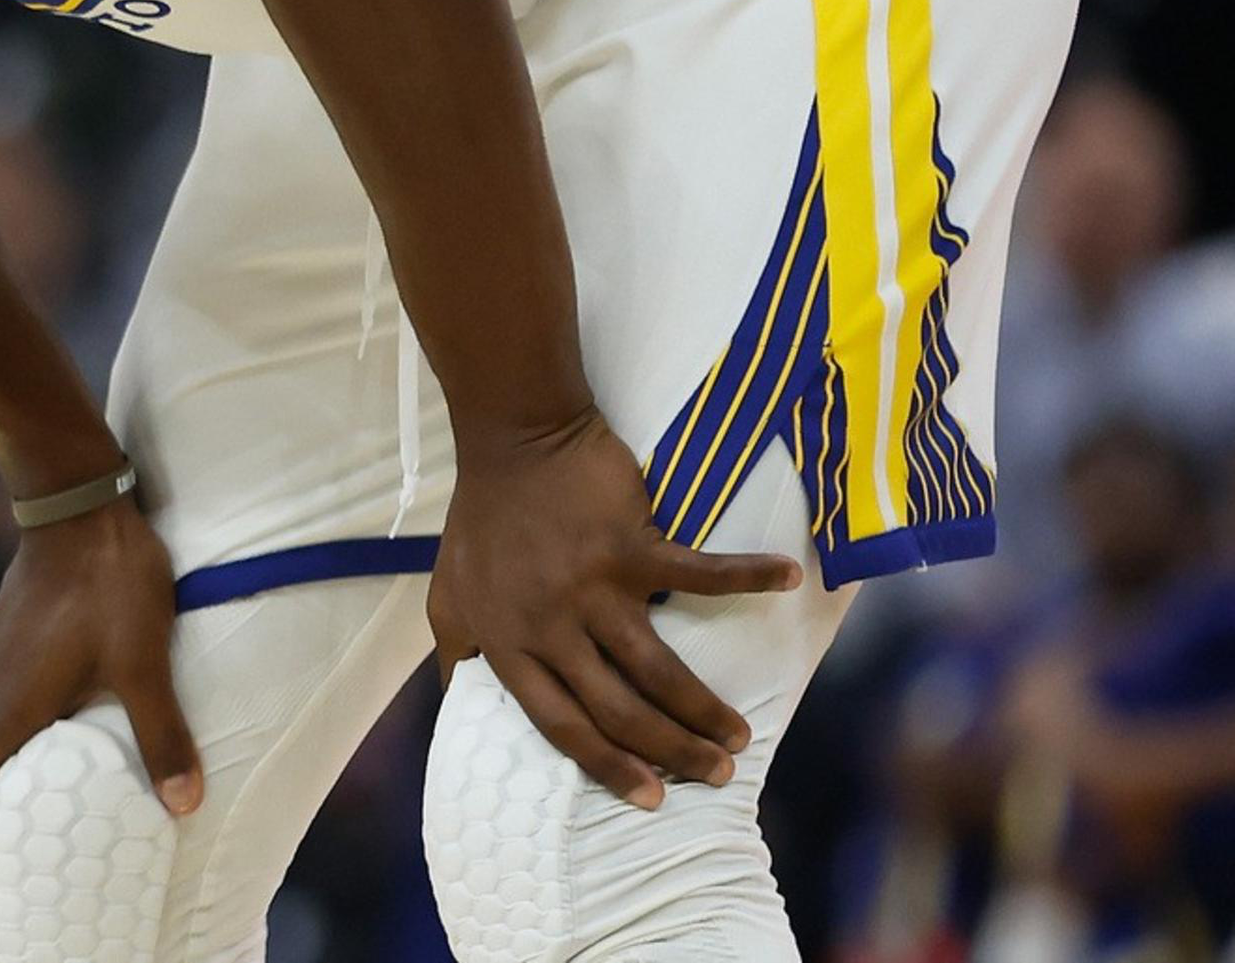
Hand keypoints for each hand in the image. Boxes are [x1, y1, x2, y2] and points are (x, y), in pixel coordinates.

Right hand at [0, 499, 200, 865]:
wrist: (76, 494)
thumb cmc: (107, 579)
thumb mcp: (143, 659)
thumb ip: (161, 733)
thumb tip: (184, 804)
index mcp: (14, 703)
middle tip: (25, 840)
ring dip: (8, 762)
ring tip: (50, 790)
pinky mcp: (11, 628)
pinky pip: (5, 692)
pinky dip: (21, 724)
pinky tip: (63, 720)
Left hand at [427, 408, 800, 809]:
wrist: (511, 437)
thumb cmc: (482, 520)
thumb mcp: (448, 599)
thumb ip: (457, 656)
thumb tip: (463, 710)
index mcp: (510, 645)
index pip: (561, 725)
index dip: (607, 766)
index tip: (650, 797)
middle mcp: (553, 626)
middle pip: (618, 710)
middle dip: (670, 751)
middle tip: (714, 773)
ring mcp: (594, 587)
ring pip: (659, 669)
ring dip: (703, 708)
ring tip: (737, 736)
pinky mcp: (631, 546)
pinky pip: (700, 573)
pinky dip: (748, 574)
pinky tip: (786, 579)